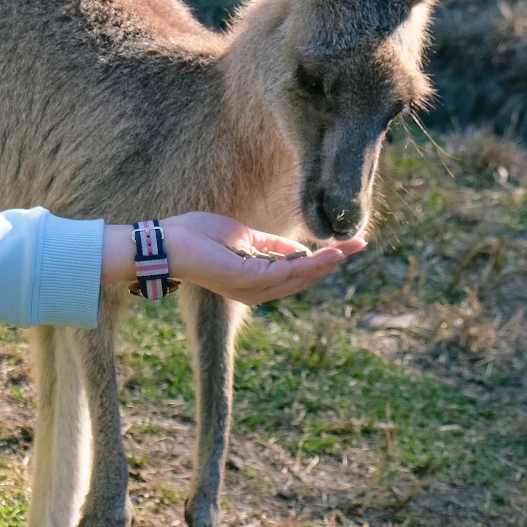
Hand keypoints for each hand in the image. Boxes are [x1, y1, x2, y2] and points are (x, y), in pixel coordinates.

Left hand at [100, 211, 363, 304]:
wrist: (167, 241)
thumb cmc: (195, 235)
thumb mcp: (241, 236)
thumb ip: (268, 244)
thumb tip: (297, 247)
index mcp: (253, 279)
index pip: (294, 272)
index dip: (321, 260)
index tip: (346, 245)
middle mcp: (255, 290)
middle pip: (303, 277)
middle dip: (332, 261)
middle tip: (359, 244)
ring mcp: (252, 287)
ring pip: (300, 276)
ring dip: (328, 261)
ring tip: (351, 246)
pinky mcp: (248, 279)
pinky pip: (287, 271)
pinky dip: (311, 263)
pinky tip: (329, 252)